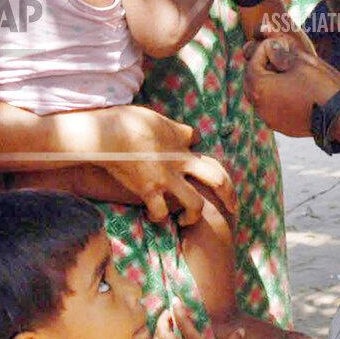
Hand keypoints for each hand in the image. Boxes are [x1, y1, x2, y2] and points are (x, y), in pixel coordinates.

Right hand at [98, 105, 236, 225]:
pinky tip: (154, 216)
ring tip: (187, 220)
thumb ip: (173, 128)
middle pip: (216, 178)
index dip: (205, 156)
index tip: (205, 166)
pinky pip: (161, 213)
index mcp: (181, 143)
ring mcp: (165, 178)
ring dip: (194, 215)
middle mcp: (179, 163)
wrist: (106, 134)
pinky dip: (159, 217)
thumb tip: (187, 133)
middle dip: (228, 194)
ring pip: (195, 204)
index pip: (204, 148)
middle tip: (233, 206)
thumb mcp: (156, 118)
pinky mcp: (148, 191)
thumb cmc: (127, 122)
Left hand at [243, 39, 339, 135]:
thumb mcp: (300, 61)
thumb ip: (280, 51)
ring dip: (268, 82)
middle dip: (262, 66)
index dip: (265, 49)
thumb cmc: (321, 86)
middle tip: (276, 56)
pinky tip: (290, 90)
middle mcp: (259, 106)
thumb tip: (270, 46)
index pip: (253, 61)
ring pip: (260, 96)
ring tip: (284, 72)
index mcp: (260, 88)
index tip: (278, 44)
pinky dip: (275, 97)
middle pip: (252, 80)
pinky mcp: (280, 126)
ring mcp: (269, 118)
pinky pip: (271, 108)